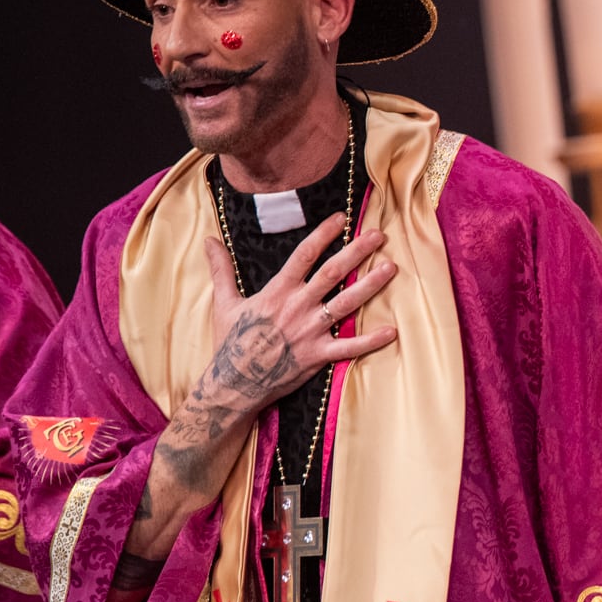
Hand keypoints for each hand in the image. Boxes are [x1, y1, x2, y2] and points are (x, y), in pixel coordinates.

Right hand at [201, 212, 397, 414]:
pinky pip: (349, 347)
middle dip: (356, 252)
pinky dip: (371, 340)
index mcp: (277, 292)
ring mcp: (309, 331)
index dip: (323, 234)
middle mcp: (297, 307)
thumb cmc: (230, 341)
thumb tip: (209, 240)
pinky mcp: (318, 356)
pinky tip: (392, 330)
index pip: (304, 255)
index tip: (342, 218)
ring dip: (370, 285)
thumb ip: (221, 270)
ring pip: (345, 304)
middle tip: (379, 235)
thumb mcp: (224, 302)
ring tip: (391, 268)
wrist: (233, 382)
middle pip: (331, 273)